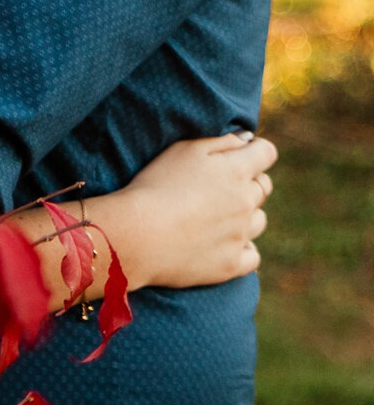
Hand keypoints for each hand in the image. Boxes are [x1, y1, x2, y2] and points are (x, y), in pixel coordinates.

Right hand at [119, 133, 275, 289]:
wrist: (138, 234)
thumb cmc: (155, 185)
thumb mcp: (183, 150)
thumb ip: (221, 142)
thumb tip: (247, 140)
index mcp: (236, 170)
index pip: (266, 153)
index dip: (256, 151)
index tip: (242, 155)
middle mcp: (245, 202)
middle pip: (262, 187)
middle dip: (247, 183)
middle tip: (217, 188)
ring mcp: (241, 235)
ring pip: (259, 220)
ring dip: (245, 216)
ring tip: (216, 217)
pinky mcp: (232, 264)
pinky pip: (252, 254)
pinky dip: (242, 248)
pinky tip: (223, 243)